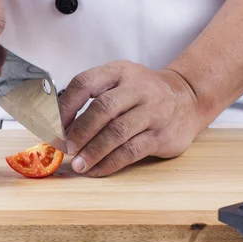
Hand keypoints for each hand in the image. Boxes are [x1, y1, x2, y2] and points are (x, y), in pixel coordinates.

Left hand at [59, 60, 206, 176]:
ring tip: (78, 164)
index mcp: (119, 71)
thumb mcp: (121, 81)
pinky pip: (132, 151)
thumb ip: (93, 97)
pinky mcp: (162, 135)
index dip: (66, 105)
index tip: (54, 125)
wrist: (188, 98)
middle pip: (103, 109)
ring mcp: (153, 111)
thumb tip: (60, 127)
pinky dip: (110, 163)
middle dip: (80, 131)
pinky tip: (97, 169)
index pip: (85, 83)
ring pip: (117, 132)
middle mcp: (137, 88)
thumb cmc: (144, 93)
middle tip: (66, 148)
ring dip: (93, 151)